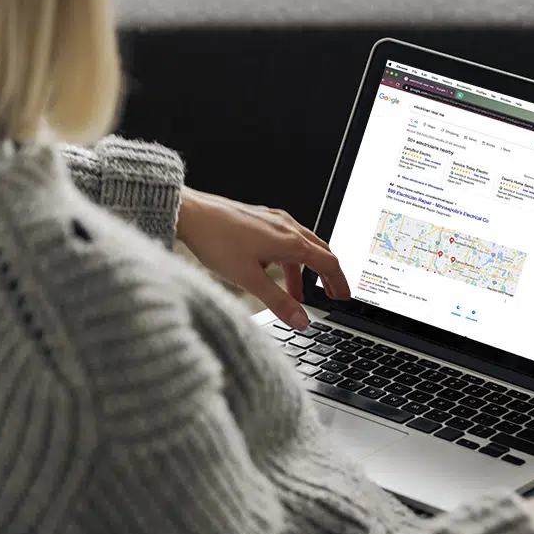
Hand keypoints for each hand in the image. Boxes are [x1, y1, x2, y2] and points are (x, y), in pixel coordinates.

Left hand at [176, 187, 350, 329]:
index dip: (339, 283)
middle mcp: (287, 227)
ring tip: (298, 294)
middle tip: (331, 294)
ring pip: (303, 245)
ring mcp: (274, 220)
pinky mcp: (261, 218)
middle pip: (321, 251)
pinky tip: (274, 270)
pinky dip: (290, 259)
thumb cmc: (216, 241)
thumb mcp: (249, 279)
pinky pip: (286, 239)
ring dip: (306, 270)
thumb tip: (301, 321)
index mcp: (290, 242)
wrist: (189, 212)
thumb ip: (278, 302)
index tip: (343, 297)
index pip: (328, 263)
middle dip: (328, 275)